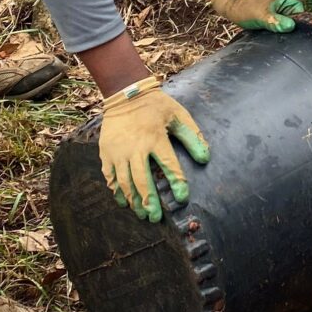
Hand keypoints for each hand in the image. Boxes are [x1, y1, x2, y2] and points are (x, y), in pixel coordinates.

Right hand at [97, 74, 209, 221]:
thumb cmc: (156, 106)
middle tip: (155, 217)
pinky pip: (110, 176)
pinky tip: (123, 201)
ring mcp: (118, 151)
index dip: (177, 183)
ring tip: (141, 214)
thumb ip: (192, 136)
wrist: (125, 94)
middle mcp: (135, 147)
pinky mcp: (106, 152)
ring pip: (125, 182)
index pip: (169, 165)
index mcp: (155, 138)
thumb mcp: (178, 115)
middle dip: (149, 201)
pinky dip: (116, 191)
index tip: (182, 198)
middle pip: (142, 181)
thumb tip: (205, 158)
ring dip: (134, 200)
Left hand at [207, 0, 302, 32]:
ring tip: (271, 35)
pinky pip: (280, 24)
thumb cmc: (244, 5)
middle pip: (296, 22)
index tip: (288, 37)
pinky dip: (276, 29)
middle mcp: (288, 2)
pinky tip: (269, 33)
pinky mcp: (274, 13)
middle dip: (289, 31)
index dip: (298, 29)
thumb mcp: (261, 15)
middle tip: (278, 37)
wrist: (229, 1)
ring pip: (287, 25)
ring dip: (281, 31)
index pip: (304, 18)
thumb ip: (276, 21)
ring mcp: (281, 8)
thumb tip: (291, 26)